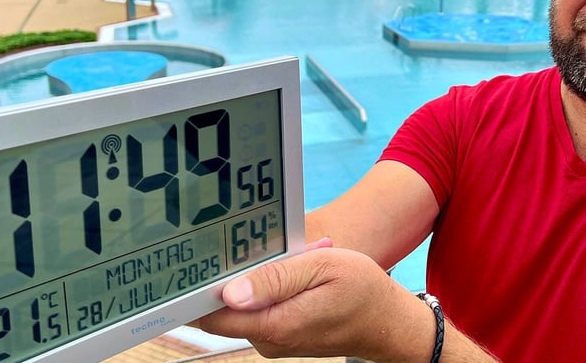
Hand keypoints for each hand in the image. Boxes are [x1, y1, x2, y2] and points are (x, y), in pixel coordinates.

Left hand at [195, 242, 433, 361]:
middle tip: (253, 244)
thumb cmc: (363, 291)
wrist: (390, 323)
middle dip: (231, 275)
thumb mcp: (324, 268)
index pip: (212, 315)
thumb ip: (276, 278)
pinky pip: (260, 309)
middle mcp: (269, 339)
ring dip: (254, 278)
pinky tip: (294, 270)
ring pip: (242, 306)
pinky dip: (269, 287)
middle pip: (223, 309)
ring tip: (288, 256)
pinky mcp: (282, 335)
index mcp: (276, 324)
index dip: (197, 289)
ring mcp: (275, 340)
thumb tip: (231, 293)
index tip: (195, 260)